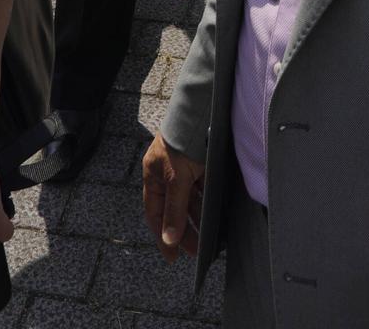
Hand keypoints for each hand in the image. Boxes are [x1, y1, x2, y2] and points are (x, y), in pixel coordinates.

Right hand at [142, 133, 204, 262]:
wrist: (203, 112)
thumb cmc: (182, 141)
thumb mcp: (177, 178)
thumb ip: (174, 209)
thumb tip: (168, 240)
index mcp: (153, 176)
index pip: (155, 213)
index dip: (162, 235)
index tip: (172, 257)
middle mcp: (167, 174)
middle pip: (174, 210)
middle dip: (184, 231)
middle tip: (196, 251)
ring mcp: (185, 169)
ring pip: (190, 201)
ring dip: (198, 219)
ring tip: (209, 238)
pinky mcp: (201, 164)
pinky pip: (202, 190)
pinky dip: (207, 204)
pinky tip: (215, 216)